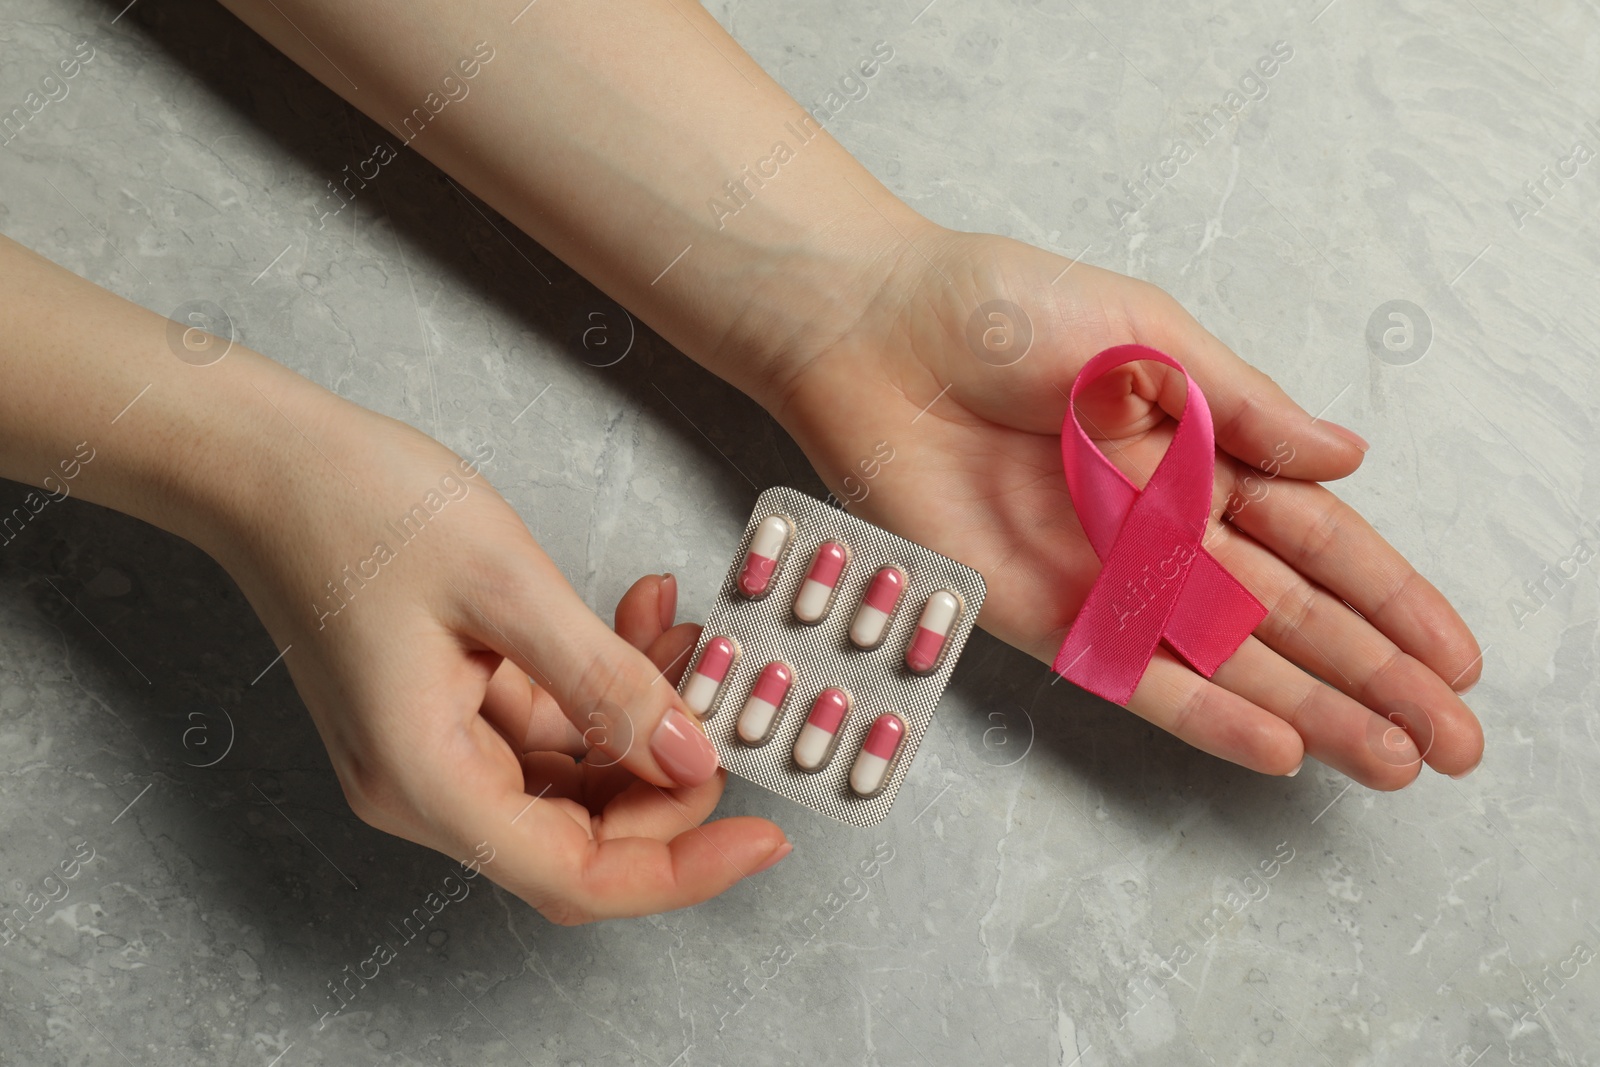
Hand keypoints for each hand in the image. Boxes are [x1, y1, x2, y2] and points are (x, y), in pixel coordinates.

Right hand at [209, 370, 788, 922]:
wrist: (266, 462)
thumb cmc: (361, 507)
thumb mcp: (506, 585)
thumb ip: (605, 681)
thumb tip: (690, 758)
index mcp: (426, 779)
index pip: (578, 874)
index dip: (683, 868)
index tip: (766, 831)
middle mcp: (425, 788)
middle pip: (582, 840)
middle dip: (672, 784)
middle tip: (729, 704)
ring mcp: (434, 753)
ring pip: (575, 784)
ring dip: (645, 725)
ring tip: (686, 637)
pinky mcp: (445, 713)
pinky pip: (549, 732)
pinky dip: (604, 691)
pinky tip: (639, 622)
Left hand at [772, 226, 1482, 788]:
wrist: (875, 331)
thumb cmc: (1001, 308)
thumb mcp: (1142, 333)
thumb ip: (1239, 405)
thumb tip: (1350, 456)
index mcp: (1200, 452)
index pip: (1318, 539)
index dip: (1390, 598)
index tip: (1455, 656)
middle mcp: (1162, 525)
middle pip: (1289, 615)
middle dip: (1375, 675)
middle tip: (1453, 742)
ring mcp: (1104, 574)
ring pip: (1228, 658)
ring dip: (1314, 708)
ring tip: (1396, 761)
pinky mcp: (1038, 609)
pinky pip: (1130, 671)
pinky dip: (1202, 711)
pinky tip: (1277, 746)